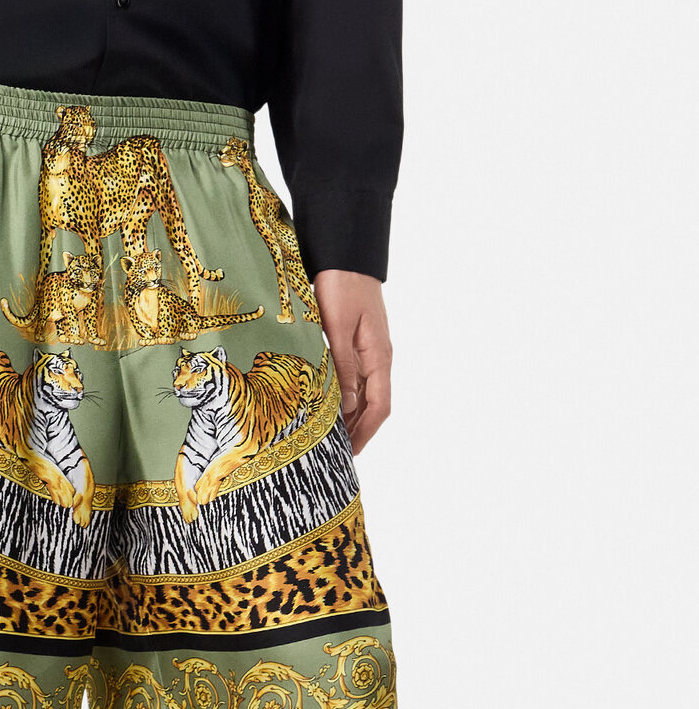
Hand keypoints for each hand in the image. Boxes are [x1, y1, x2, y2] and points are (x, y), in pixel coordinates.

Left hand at [313, 271, 392, 454]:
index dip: (366, 432)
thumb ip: (342, 368)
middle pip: (373, 405)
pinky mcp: (356, 344)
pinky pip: (355, 380)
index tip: (351, 452)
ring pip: (364, 394)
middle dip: (358, 431)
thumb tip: (347, 407)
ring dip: (350, 417)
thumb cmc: (341, 286)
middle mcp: (378, 358)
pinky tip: (328, 406)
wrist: (345, 255)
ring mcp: (368, 352)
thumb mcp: (338, 329)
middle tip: (335, 453)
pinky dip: (344, 398)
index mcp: (379, 356)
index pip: (380, 406)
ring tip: (330, 436)